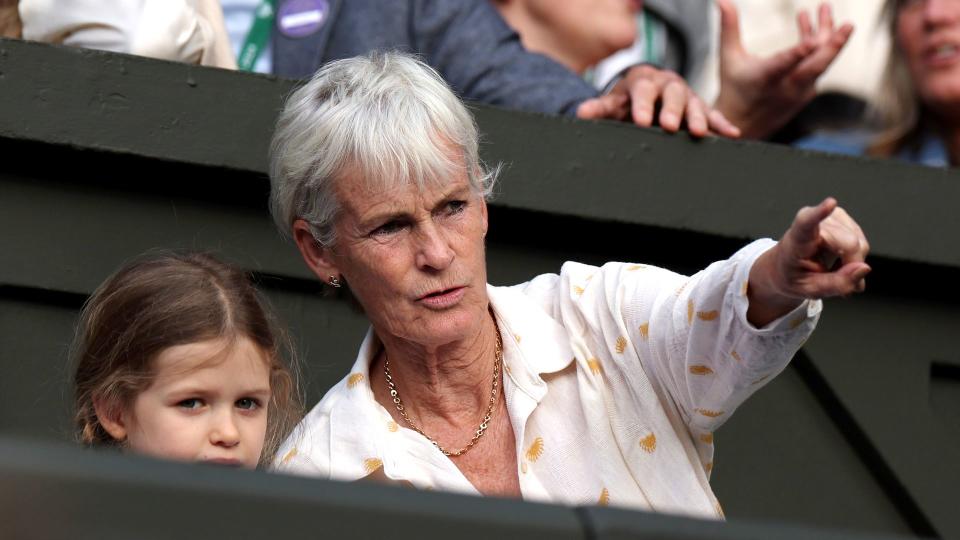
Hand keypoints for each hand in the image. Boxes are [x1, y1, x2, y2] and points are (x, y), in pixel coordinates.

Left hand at [577, 64, 740, 137]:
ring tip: (700, 133)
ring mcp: (686, 95)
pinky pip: (713, 114)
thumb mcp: (614, 103)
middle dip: (672, 110)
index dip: (642, 105)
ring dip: (698, 117)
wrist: (648, 90)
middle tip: (669, 126)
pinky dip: (722, 123)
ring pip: (694, 103)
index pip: (643, 91)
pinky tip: (732, 134)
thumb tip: (580, 113)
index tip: (640, 121)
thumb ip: (600, 108)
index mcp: (645, 82)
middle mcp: (668, 85)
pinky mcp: (700, 106)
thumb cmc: (628, 100)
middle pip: (672, 94)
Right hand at [713, 0, 853, 139]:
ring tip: (824, 8)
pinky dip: (817, 45)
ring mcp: (800, 91)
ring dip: (827, 35)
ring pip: (821, 61)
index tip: (810, 42)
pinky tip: (810, 26)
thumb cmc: (734, 87)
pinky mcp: (808, 92)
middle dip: (834, 44)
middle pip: (816, 66)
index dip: (797, 53)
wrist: (743, 125)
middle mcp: (786, 87)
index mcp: (764, 79)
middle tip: (849, 25)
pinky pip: (817, 65)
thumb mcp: (728, 57)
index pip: (782, 65)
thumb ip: (728, 27)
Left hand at [747, 198, 869, 326]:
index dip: (820, 213)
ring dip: (852, 263)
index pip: (807, 223)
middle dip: (852, 266)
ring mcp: (830, 217)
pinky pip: (861, 242)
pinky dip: (854, 257)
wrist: (783, 266)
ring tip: (832, 271)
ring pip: (860, 243)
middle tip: (839, 285)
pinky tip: (838, 261)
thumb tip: (865, 268)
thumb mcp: (809, 290)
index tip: (830, 203)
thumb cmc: (792, 276)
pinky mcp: (841, 217)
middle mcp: (814, 222)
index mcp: (796, 239)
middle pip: (850, 243)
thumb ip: (837, 284)